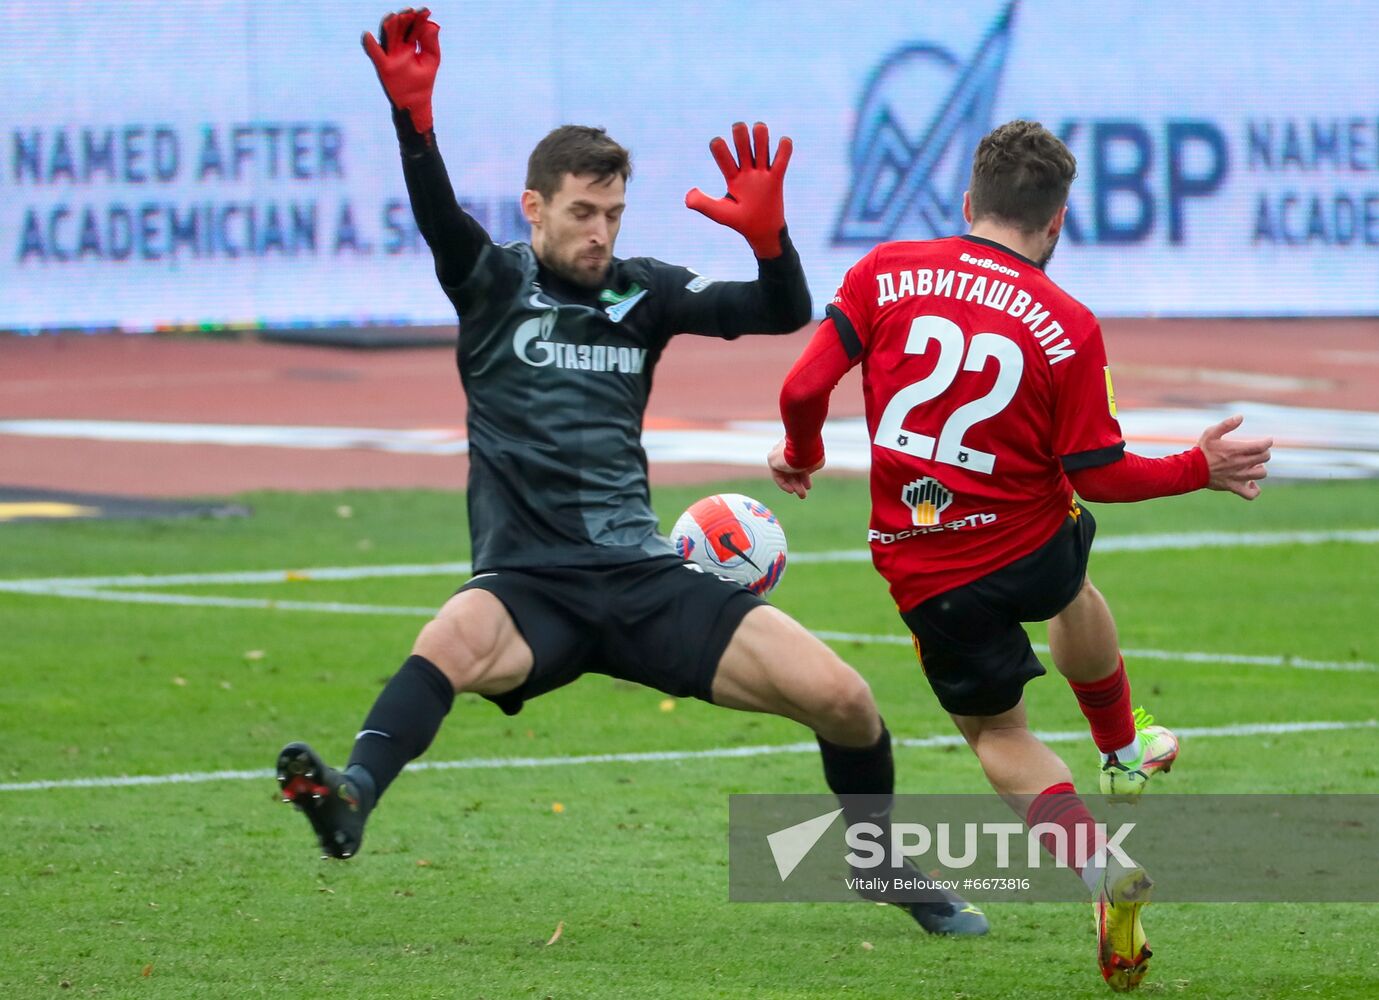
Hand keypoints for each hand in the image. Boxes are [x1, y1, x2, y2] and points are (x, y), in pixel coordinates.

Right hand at [362, 8, 440, 133]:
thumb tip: (433, 24)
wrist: (417, 102)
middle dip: (404, 19)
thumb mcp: (432, 59)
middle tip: (411, 12)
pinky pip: (375, 55)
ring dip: (390, 26)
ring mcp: (390, 55)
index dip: (419, 18)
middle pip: (399, 28)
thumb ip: (431, 42)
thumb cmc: (424, 80)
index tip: (426, 11)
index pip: (413, 27)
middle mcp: (399, 47)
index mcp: (410, 43)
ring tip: (396, 16)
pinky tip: (368, 36)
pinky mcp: (384, 66)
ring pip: (388, 37)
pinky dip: (370, 45)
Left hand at [685, 122, 791, 257]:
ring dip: (760, 135)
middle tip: (738, 128)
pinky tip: (783, 142)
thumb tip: (688, 195)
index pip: (723, 155)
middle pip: (743, 145)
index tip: (717, 144)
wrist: (761, 232)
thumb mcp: (720, 213)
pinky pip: (782, 160)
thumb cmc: (739, 222)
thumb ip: (703, 204)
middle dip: (740, 135)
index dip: (719, 147)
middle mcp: (746, 171)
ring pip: (761, 147)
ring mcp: (762, 174)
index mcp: (731, 176)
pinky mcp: (776, 179)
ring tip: (759, 128)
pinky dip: (784, 148)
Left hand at [769, 438, 823, 499]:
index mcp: (798, 447)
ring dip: (793, 485)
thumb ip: (812, 467)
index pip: (800, 464)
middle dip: (799, 483)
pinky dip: (783, 483)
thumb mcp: (817, 462)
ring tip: (802, 496)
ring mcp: (779, 453)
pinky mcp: (772, 458)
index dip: (805, 476)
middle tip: (804, 493)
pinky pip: (777, 474)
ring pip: (785, 473)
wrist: (802, 448)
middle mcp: (787, 449)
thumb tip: (806, 472)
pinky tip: (791, 490)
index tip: (808, 486)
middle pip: (792, 470)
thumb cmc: (812, 454)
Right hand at [1198, 414, 1271, 499]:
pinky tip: (1251, 483)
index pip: (1262, 446)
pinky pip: (1250, 494)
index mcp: (1236, 450)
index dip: (1268, 442)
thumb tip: (1240, 416)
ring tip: (1253, 465)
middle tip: (1257, 451)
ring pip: (1261, 474)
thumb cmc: (1202, 450)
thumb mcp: (1211, 433)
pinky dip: (1254, 490)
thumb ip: (1226, 424)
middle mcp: (1240, 463)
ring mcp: (1238, 477)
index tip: (1267, 440)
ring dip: (1260, 468)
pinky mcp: (1233, 487)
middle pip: (1264, 458)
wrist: (1190, 470)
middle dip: (1264, 453)